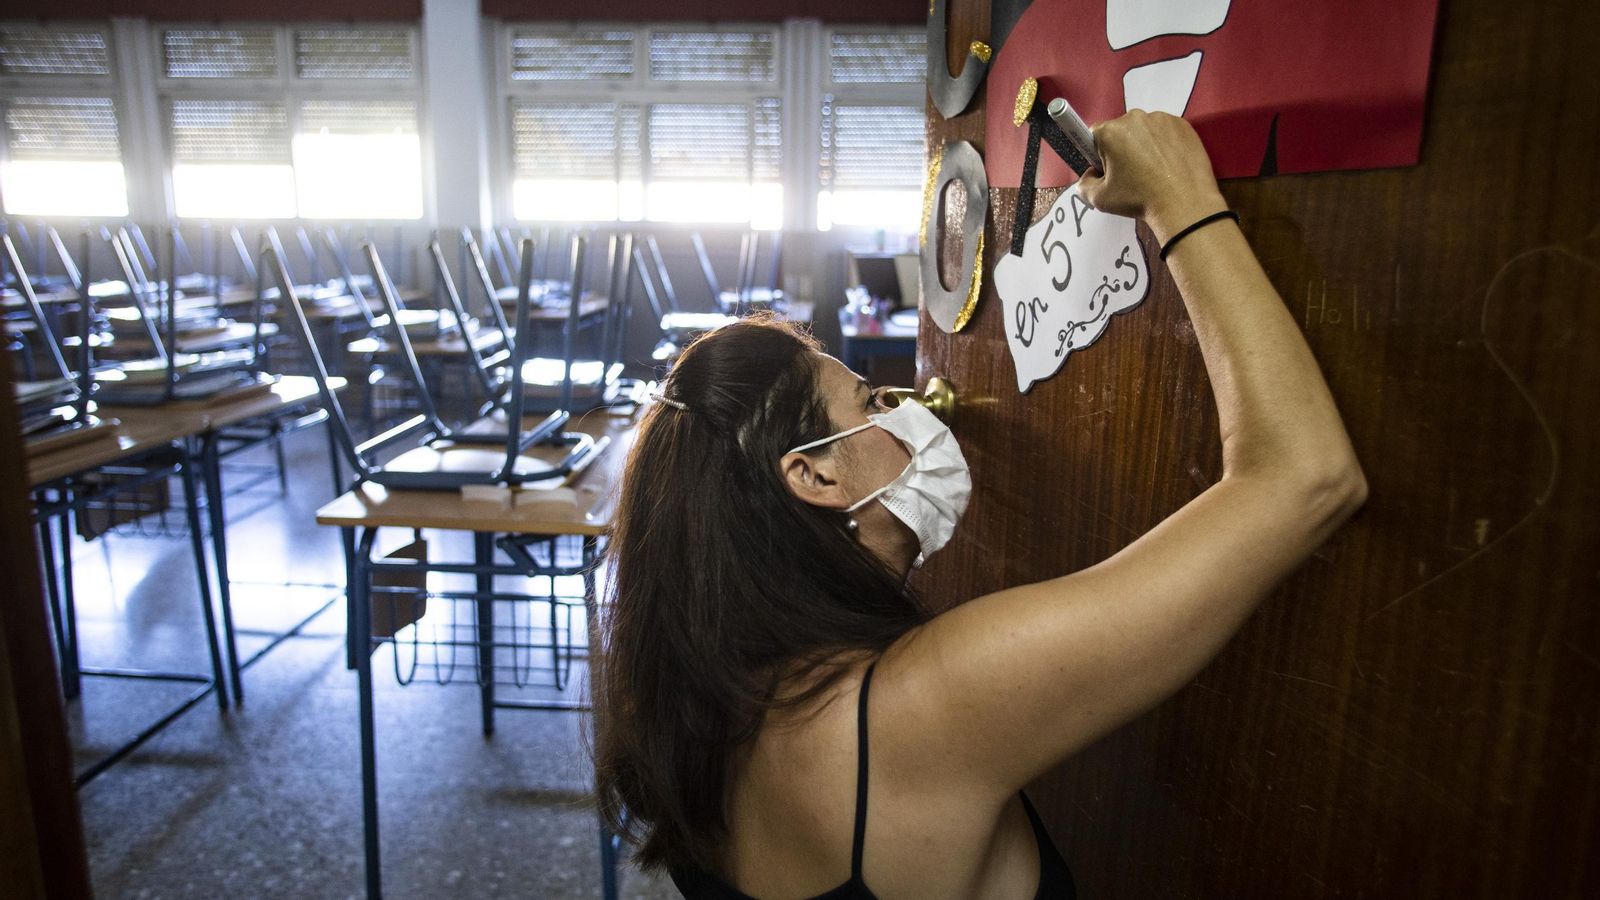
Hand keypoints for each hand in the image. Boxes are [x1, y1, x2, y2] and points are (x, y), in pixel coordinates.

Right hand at [1076, 110, 1226, 243]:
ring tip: (1155, 170)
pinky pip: (1165, 131)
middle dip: (1122, 148)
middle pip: (1120, 130)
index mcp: (1110, 132)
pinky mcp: (1182, 124)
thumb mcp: (1100, 199)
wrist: (1184, 205)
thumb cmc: (1139, 200)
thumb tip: (1089, 175)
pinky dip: (1165, 143)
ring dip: (1144, 144)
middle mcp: (1135, 117)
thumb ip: (1084, 185)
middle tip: (1133, 173)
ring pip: (1144, 130)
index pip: (1094, 136)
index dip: (1097, 153)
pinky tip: (1170, 163)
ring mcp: (1161, 118)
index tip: (1108, 169)